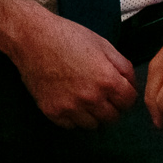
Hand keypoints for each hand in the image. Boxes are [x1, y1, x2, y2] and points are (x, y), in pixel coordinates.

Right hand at [6, 7, 137, 129]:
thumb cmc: (66, 36)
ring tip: (84, 99)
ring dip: (92, 115)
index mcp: (107, 80)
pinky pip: (71, 126)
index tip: (117, 91)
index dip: (125, 95)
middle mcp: (90, 98)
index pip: (129, 103)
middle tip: (100, 95)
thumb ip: (124, 67)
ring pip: (93, 125)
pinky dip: (73, 117)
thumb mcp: (103, 44)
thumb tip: (131, 84)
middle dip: (111, 107)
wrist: (31, 37)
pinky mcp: (52, 111)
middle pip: (112, 118)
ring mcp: (70, 107)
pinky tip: (69, 101)